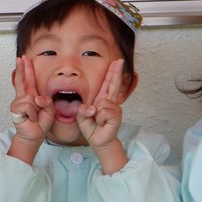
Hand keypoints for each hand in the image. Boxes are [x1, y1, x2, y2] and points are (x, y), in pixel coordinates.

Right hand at [8, 55, 53, 163]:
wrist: (35, 135)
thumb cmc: (40, 122)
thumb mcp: (49, 109)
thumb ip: (46, 101)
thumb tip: (35, 98)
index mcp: (32, 95)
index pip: (28, 80)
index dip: (26, 69)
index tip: (23, 59)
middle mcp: (23, 97)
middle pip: (22, 80)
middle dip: (22, 68)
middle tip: (20, 58)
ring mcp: (18, 103)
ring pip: (30, 98)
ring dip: (35, 108)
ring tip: (34, 116)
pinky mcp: (15, 109)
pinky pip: (28, 106)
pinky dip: (32, 113)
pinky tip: (30, 118)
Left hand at [78, 59, 128, 173]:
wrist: (97, 140)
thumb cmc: (91, 127)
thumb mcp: (82, 116)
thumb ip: (83, 110)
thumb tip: (93, 108)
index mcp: (101, 99)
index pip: (107, 84)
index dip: (112, 73)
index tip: (117, 62)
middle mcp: (109, 102)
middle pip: (113, 84)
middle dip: (116, 72)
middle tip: (120, 61)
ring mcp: (114, 109)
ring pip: (103, 102)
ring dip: (96, 113)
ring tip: (97, 120)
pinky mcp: (116, 116)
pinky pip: (104, 111)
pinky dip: (99, 118)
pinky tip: (101, 123)